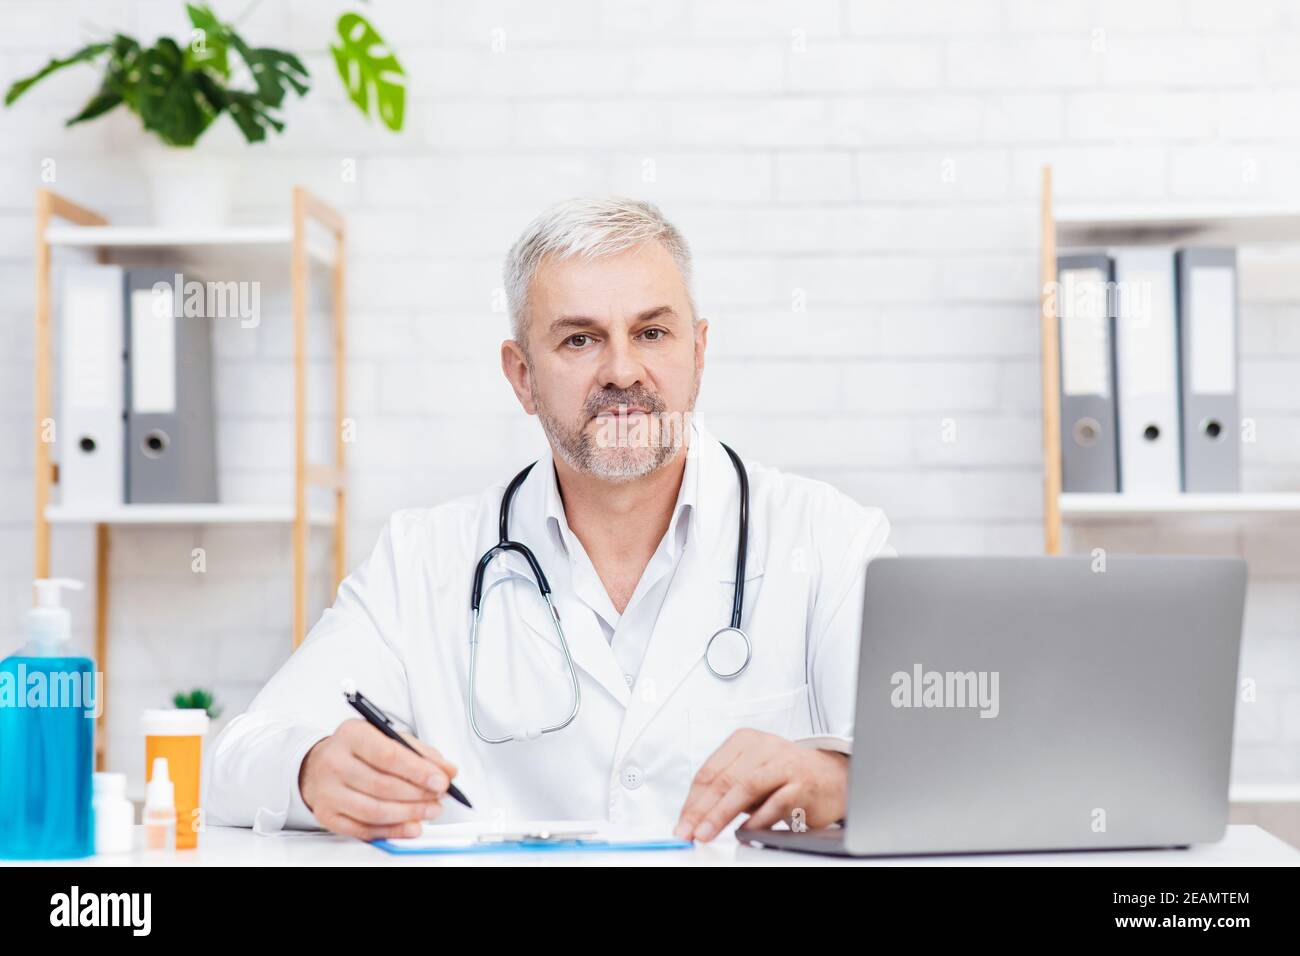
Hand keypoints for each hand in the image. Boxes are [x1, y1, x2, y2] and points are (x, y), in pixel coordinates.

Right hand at [299, 718, 457, 840]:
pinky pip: (364, 829)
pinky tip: (412, 827)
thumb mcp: (388, 738)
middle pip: (382, 785)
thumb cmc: (359, 750)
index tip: (442, 781)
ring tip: (430, 811)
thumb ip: (420, 753)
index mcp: (352, 735)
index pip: (388, 755)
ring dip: (409, 814)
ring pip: (374, 810)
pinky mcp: (327, 816)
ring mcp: (327, 791)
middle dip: (418, 794)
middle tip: (439, 797)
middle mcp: (334, 762)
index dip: (418, 771)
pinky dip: (393, 831)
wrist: (318, 765)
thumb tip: (448, 771)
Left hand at [673, 729, 847, 842]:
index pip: (709, 771)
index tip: (682, 823)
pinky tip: (744, 831)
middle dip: (701, 810)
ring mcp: (784, 763)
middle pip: (723, 780)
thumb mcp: (752, 775)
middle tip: (688, 832)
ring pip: (745, 788)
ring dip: (721, 814)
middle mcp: (763, 747)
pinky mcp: (803, 783)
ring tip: (706, 833)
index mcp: (745, 742)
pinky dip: (758, 819)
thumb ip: (727, 790)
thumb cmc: (787, 776)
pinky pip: (775, 802)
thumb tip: (695, 817)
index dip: (692, 800)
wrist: (834, 777)